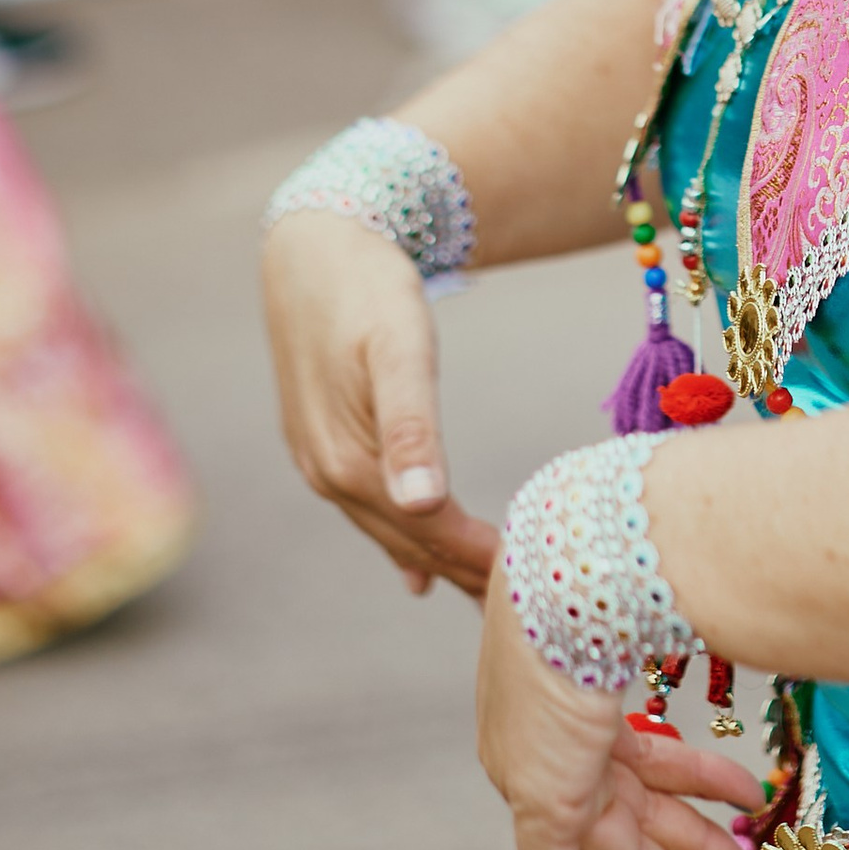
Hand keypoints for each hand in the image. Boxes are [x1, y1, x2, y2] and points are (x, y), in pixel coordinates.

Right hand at [259, 211, 499, 598]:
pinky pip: (367, 510)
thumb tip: (422, 505)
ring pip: (389, 530)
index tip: (534, 583)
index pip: (429, 530)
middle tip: (526, 609)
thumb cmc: (369, 286)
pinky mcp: (319, 442)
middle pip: (409, 539)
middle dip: (464, 573)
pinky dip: (400, 542)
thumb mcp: (399, 346)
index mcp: (350, 462)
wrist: (314, 241)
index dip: (480, 557)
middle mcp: (327, 474)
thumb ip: (411, 426)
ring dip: (436, 562)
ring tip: (483, 598)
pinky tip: (416, 575)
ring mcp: (317, 462)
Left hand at [476, 579, 758, 849]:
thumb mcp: (659, 609)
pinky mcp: (543, 804)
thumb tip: (751, 586)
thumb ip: (695, 619)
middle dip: (698, 848)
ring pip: (625, 849)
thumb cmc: (615, 584)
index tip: (729, 800)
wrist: (560, 589)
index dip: (691, 784)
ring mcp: (556, 776)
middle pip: (648, 811)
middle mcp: (573, 746)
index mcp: (597, 703)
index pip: (649, 759)